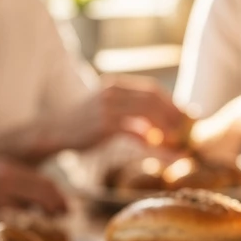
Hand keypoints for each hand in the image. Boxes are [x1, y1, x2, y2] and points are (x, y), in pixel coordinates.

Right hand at [55, 77, 187, 151]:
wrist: (53, 133)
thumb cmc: (82, 126)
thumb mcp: (108, 115)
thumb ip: (131, 119)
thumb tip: (153, 133)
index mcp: (116, 85)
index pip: (152, 89)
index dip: (172, 103)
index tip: (187, 118)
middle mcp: (112, 92)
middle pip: (153, 99)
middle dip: (174, 116)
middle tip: (187, 132)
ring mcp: (108, 107)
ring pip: (148, 114)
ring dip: (167, 129)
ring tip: (178, 143)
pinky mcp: (104, 126)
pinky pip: (137, 135)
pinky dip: (154, 146)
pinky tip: (164, 155)